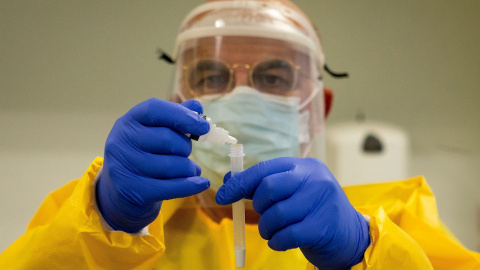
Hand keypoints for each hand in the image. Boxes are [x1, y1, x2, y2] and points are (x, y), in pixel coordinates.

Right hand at [96, 98, 210, 232]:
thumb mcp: (153, 131)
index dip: (182, 116)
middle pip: (168, 139)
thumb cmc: (142, 154)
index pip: (155, 110)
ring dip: (189, 168)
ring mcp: (125, 167)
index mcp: (129, 121)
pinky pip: (172, 187)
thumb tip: (196, 106)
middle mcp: (122, 141)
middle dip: (186, 147)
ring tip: (189, 170)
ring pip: (173, 166)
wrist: (119, 190)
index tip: (203, 126)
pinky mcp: (134, 191)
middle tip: (185, 152)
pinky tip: (201, 183)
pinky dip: (191, 185)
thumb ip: (175, 117)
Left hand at [216, 157, 369, 269]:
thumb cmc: (314, 211)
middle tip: (262, 215)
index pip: (264, 169)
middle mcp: (315, 179)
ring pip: (275, 215)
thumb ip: (263, 185)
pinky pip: (286, 235)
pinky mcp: (322, 226)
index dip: (240, 182)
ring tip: (273, 231)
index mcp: (304, 166)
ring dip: (266, 228)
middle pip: (268, 188)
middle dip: (258, 206)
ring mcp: (321, 202)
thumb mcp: (293, 192)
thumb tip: (228, 180)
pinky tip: (281, 241)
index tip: (223, 195)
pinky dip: (276, 242)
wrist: (350, 235)